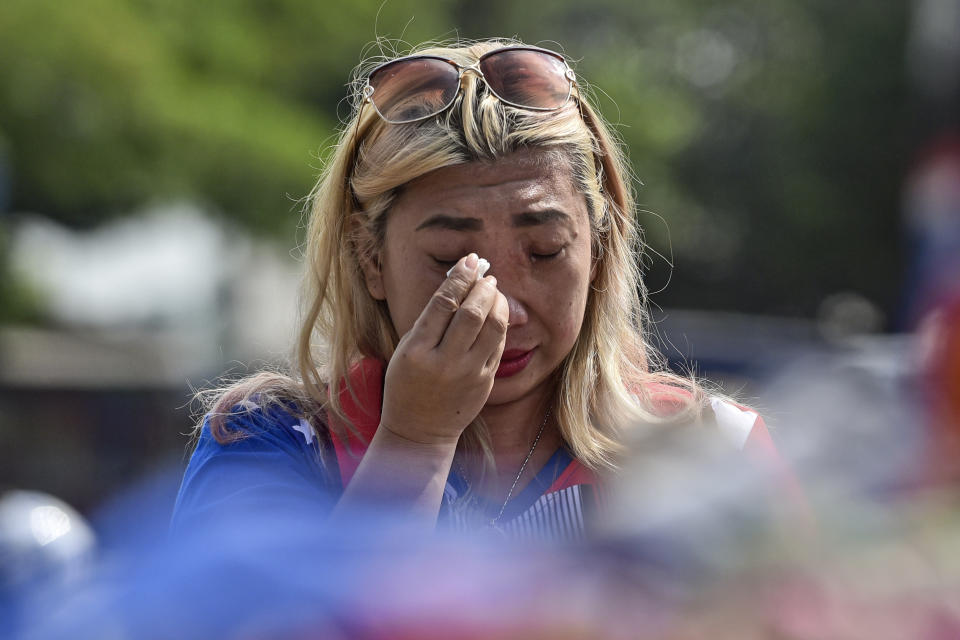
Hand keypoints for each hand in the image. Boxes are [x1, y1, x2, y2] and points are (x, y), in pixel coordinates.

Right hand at [380, 253, 508, 444]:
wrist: (420, 428)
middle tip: (486, 275)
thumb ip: (431, 319)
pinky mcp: (485, 382)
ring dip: (497, 302)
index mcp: (418, 351)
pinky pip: (499, 345)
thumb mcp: (407, 349)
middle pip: (472, 313)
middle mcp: (445, 362)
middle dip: (483, 286)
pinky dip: (500, 323)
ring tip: (494, 290)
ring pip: (493, 327)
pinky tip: (495, 313)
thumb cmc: (407, 383)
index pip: (443, 304)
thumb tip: (458, 284)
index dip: (459, 278)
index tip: (469, 261)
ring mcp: (469, 374)